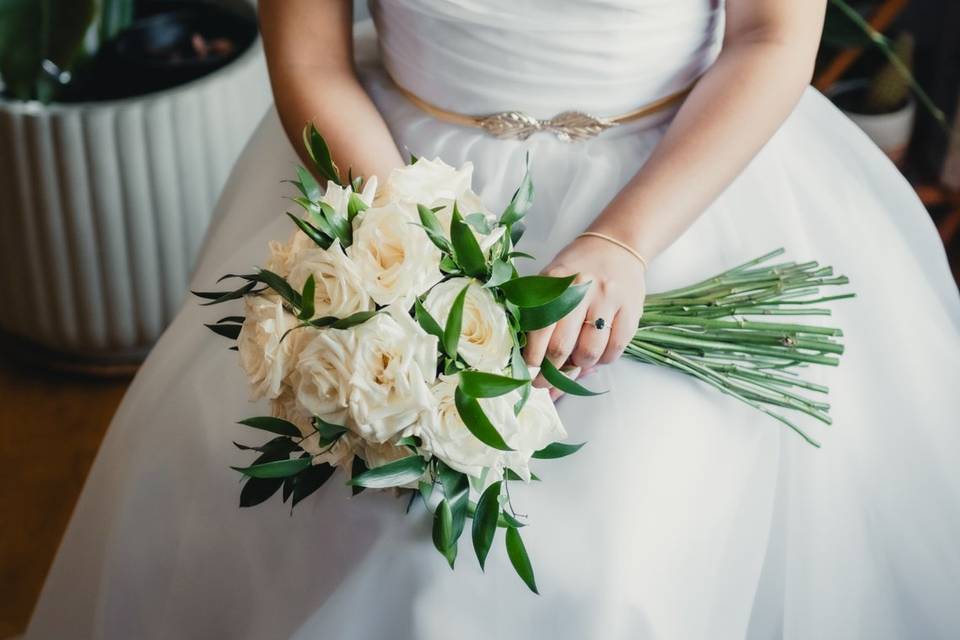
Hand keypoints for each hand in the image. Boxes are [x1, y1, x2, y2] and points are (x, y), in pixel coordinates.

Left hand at [523, 234, 646, 388]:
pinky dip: (603, 361)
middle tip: (544, 384)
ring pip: (589, 352)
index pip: (538, 329)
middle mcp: (581, 290)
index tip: (528, 371)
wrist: (616, 246)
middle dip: (550, 374)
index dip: (532, 358)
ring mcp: (608, 300)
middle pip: (561, 347)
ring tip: (572, 366)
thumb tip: (533, 358)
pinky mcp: (631, 310)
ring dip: (578, 368)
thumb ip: (539, 312)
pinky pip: (615, 349)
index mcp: (554, 282)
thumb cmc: (577, 268)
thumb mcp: (550, 280)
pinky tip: (596, 357)